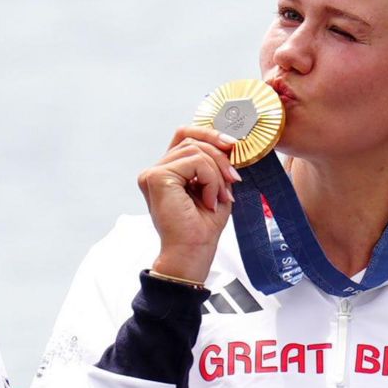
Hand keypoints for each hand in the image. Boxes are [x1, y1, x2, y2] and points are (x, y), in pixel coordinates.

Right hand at [138, 124, 242, 282]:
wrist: (193, 252)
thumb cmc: (202, 228)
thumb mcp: (215, 188)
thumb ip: (215, 164)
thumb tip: (229, 142)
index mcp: (168, 171)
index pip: (185, 136)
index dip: (209, 134)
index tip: (233, 146)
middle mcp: (156, 170)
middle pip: (191, 139)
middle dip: (220, 156)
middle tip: (234, 179)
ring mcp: (153, 173)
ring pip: (196, 150)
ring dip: (217, 173)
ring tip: (221, 197)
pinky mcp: (156, 177)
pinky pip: (195, 162)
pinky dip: (211, 180)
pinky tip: (209, 200)